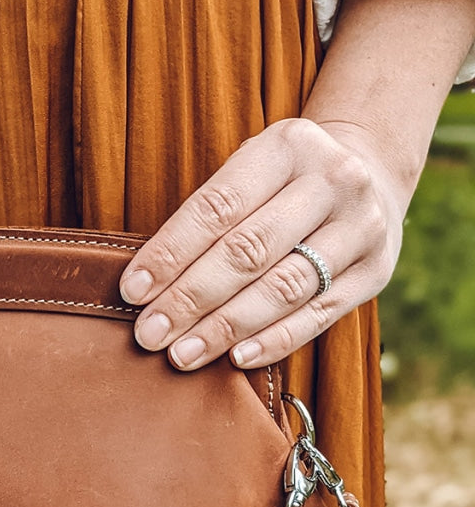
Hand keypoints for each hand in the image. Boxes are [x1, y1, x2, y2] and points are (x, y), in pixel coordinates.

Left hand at [118, 118, 405, 369]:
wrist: (368, 171)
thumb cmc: (280, 183)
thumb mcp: (248, 172)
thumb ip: (206, 217)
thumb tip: (145, 285)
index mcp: (287, 147)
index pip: (218, 208)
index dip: (171, 253)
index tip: (132, 292)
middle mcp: (333, 182)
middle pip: (248, 252)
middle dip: (190, 299)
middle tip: (149, 334)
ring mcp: (360, 228)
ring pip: (283, 288)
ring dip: (224, 328)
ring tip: (181, 354)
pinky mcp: (374, 272)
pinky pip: (317, 315)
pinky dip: (274, 341)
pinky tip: (236, 359)